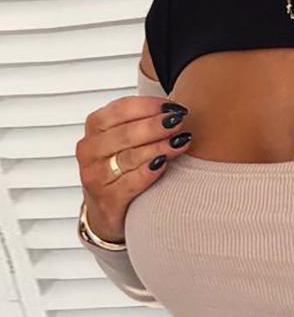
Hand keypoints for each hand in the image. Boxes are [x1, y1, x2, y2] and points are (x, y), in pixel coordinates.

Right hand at [76, 88, 192, 241]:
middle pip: (125, 133)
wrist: (107, 210)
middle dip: (156, 126)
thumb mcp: (125, 140)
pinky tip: (165, 163)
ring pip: (129, 157)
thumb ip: (142, 121)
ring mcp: (95, 175)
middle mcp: (89, 150)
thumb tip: (174, 107)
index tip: (173, 106)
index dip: (149, 106)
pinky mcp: (106, 199)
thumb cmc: (122, 168)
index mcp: (95, 127)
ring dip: (158, 147)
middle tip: (180, 122)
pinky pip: (130, 182)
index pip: (120, 109)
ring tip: (180, 141)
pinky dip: (149, 171)